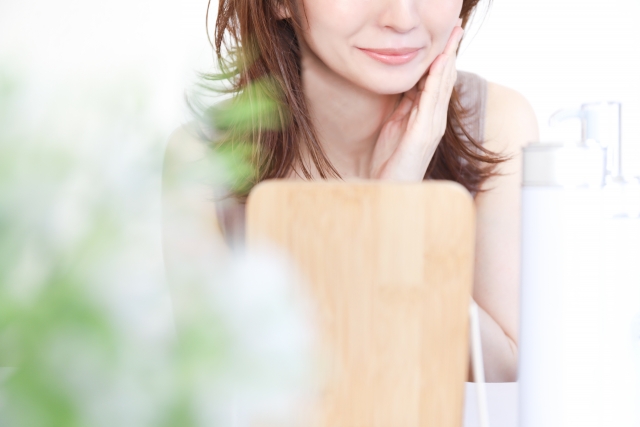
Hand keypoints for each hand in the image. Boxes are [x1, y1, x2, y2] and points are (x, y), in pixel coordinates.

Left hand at [369, 23, 463, 180]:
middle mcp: (434, 120)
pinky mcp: (423, 134)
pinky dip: (436, 80)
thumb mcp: (394, 127)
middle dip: (450, 52)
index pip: (436, 81)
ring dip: (448, 60)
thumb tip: (404, 86)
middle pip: (444, 79)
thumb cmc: (390, 163)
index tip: (446, 36)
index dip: (442, 57)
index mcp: (426, 117)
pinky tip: (439, 63)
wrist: (390, 191)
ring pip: (442, 86)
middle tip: (456, 27)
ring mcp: (432, 127)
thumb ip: (402, 107)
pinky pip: (431, 101)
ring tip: (452, 37)